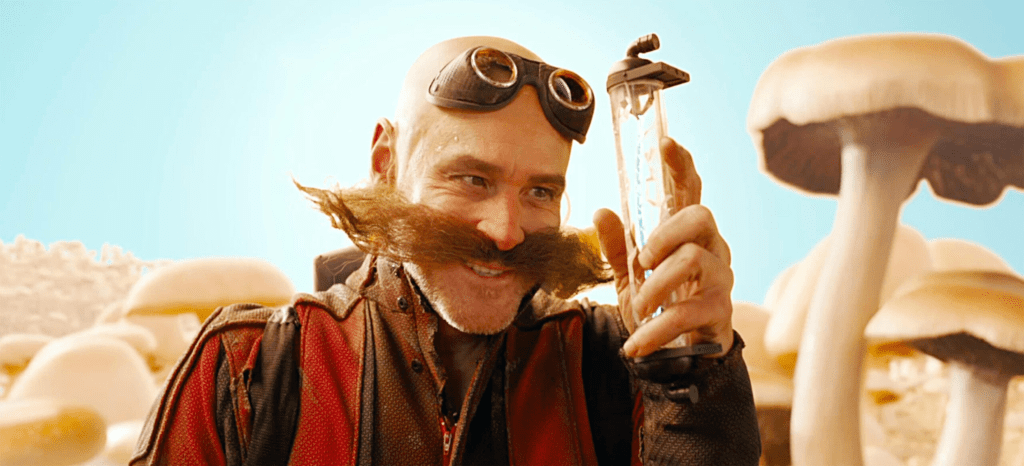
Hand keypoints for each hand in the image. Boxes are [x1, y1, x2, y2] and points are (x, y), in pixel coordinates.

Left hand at [593, 137, 733, 357]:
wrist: (681, 362)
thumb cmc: (660, 310)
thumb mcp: (629, 279)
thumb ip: (616, 247)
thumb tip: (601, 210)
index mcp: (687, 236)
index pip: (689, 192)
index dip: (681, 166)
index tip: (666, 142)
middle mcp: (711, 249)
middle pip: (700, 216)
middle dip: (665, 233)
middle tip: (642, 259)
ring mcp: (720, 279)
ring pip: (693, 260)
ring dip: (656, 286)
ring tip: (639, 308)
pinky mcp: (720, 311)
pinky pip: (688, 311)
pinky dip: (656, 330)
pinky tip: (636, 344)